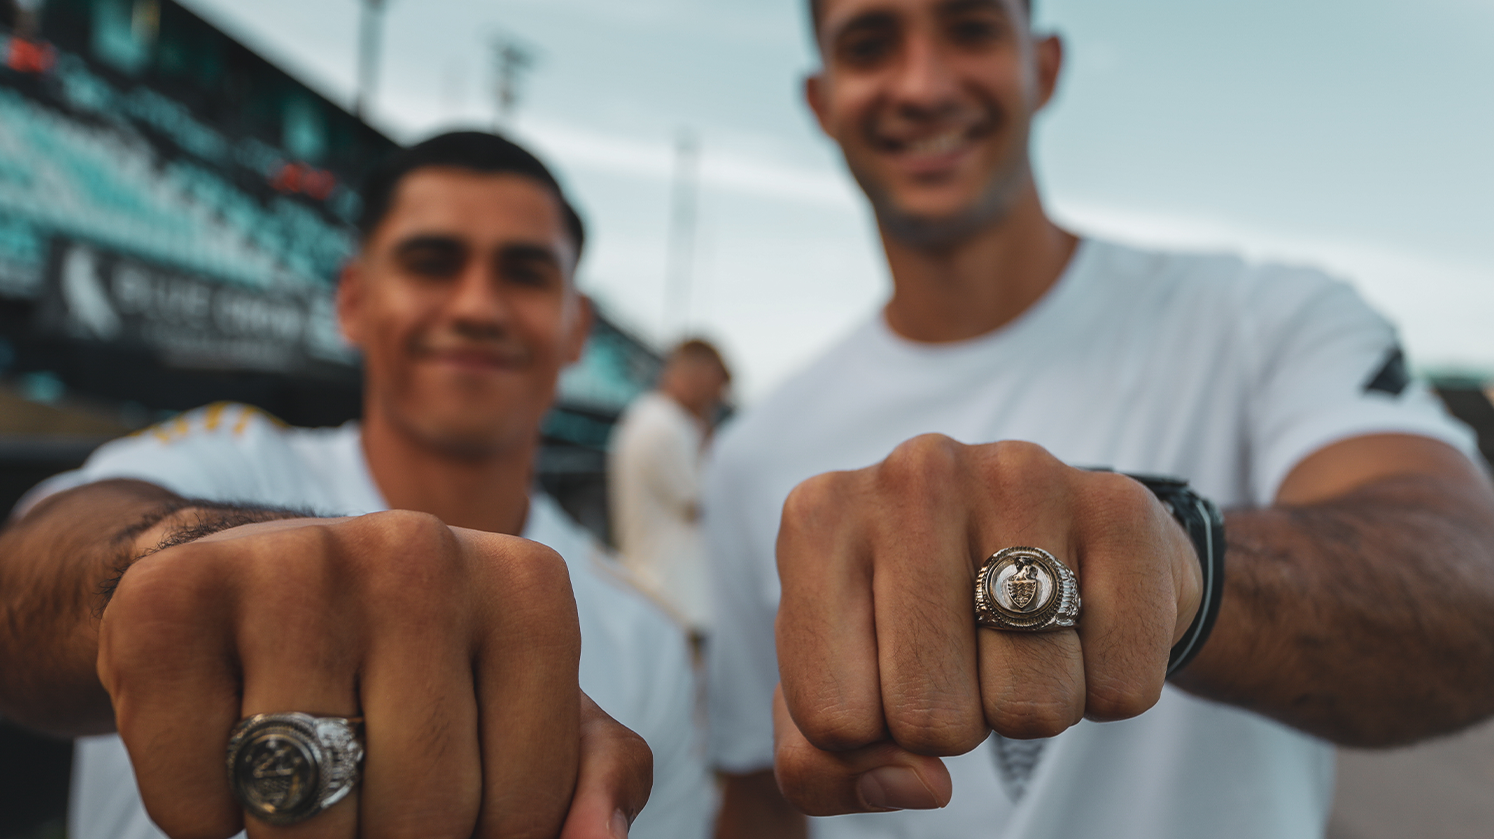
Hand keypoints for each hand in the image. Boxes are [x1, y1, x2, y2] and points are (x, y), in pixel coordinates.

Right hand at [98, 510, 650, 837]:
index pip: (524, 805)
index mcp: (526, 586)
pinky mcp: (172, 598)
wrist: (255, 582)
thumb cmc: (415, 665)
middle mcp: (418, 552)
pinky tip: (227, 744)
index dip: (484, 838)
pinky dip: (204, 818)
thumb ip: (592, 772)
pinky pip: (193, 800)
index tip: (455, 802)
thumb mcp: (523, 704)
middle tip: (371, 794)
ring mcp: (293, 562)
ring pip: (308, 818)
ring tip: (308, 775)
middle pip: (424, 815)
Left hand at [772, 435, 1200, 814]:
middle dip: (954, 722)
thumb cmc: (919, 625)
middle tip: (966, 658)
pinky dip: (1108, 689)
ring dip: (1033, 706)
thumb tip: (921, 782)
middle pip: (929, 716)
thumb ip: (821, 769)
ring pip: (1029, 707)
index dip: (872, 733)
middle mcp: (913, 476)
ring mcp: (1019, 477)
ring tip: (1023, 639)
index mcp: (819, 518)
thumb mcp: (839, 692)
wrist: (1054, 548)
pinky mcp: (1120, 507)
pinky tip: (1085, 625)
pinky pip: (1121, 687)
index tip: (890, 673)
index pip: (834, 718)